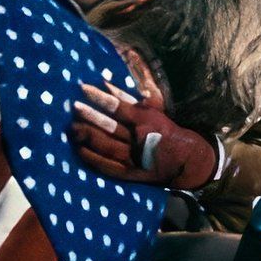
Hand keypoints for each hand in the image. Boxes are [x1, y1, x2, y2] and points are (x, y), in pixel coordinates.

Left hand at [71, 77, 218, 190]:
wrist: (187, 161)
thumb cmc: (168, 131)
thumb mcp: (156, 110)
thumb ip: (130, 98)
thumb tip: (107, 86)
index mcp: (146, 121)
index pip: (118, 107)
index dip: (100, 98)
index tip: (83, 89)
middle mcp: (139, 140)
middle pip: (109, 127)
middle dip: (90, 117)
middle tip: (73, 107)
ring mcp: (134, 159)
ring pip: (106, 146)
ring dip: (88, 136)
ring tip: (72, 127)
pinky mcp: (130, 174)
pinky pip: (107, 166)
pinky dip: (92, 158)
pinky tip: (80, 149)